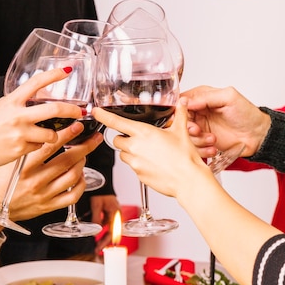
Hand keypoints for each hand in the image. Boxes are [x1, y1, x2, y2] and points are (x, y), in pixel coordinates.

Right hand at [0, 68, 83, 170]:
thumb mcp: (0, 108)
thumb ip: (19, 104)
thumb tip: (37, 101)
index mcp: (12, 101)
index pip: (36, 82)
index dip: (54, 75)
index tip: (67, 70)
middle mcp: (18, 115)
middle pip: (55, 110)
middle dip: (72, 110)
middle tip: (80, 111)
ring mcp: (21, 133)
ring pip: (51, 134)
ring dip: (53, 135)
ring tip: (47, 136)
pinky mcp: (21, 149)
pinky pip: (39, 147)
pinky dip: (37, 146)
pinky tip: (26, 146)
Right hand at [0, 123, 102, 235]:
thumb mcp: (7, 160)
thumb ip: (26, 148)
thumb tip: (45, 131)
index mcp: (25, 166)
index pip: (51, 146)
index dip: (68, 134)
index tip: (78, 126)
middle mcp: (36, 180)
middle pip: (68, 160)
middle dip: (85, 146)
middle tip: (93, 138)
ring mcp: (44, 195)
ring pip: (73, 176)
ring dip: (82, 163)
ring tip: (84, 154)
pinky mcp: (48, 206)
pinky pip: (72, 196)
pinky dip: (81, 184)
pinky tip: (80, 176)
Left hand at [89, 195, 120, 252]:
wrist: (102, 182)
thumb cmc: (100, 191)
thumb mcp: (96, 205)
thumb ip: (96, 218)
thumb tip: (95, 231)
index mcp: (115, 214)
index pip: (112, 232)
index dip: (106, 241)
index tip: (101, 248)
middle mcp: (116, 215)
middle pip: (112, 232)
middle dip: (104, 241)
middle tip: (98, 249)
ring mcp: (113, 214)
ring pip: (108, 228)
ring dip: (102, 235)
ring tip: (96, 242)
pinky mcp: (110, 212)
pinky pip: (106, 222)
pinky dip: (101, 227)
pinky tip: (96, 230)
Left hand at [92, 99, 212, 200]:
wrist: (188, 180)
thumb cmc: (185, 158)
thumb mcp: (181, 132)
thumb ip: (179, 115)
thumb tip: (182, 104)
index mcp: (143, 133)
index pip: (116, 122)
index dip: (103, 115)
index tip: (96, 111)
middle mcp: (135, 147)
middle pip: (118, 139)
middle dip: (125, 138)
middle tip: (140, 139)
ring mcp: (135, 162)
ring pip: (123, 154)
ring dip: (130, 152)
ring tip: (148, 152)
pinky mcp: (138, 175)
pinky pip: (132, 167)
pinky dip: (138, 164)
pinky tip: (153, 163)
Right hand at [181, 86, 270, 156]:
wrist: (257, 136)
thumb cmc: (247, 114)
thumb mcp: (229, 97)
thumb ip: (206, 96)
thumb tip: (187, 101)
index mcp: (202, 97)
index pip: (181, 101)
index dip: (180, 110)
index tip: (188, 117)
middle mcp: (198, 111)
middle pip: (179, 120)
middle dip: (187, 127)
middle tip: (197, 130)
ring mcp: (200, 127)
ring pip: (184, 135)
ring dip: (197, 139)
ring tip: (212, 139)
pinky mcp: (203, 141)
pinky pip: (193, 146)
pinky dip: (202, 149)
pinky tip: (213, 147)